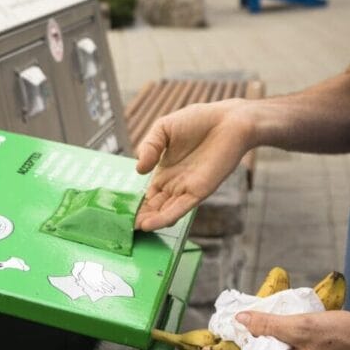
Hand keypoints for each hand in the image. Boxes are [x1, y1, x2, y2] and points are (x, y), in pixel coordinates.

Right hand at [134, 100, 255, 230]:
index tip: (119, 213)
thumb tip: (138, 170)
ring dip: (149, 221)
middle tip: (122, 227)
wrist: (230, 120)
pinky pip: (180, 208)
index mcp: (165, 171)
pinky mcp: (200, 191)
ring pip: (164, 210)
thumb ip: (148, 147)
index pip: (147, 193)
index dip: (134, 203)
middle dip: (139, 216)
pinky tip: (149, 225)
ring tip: (132, 229)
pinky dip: (164, 217)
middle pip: (153, 206)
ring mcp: (186, 188)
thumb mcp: (163, 129)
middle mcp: (175, 184)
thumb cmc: (198, 121)